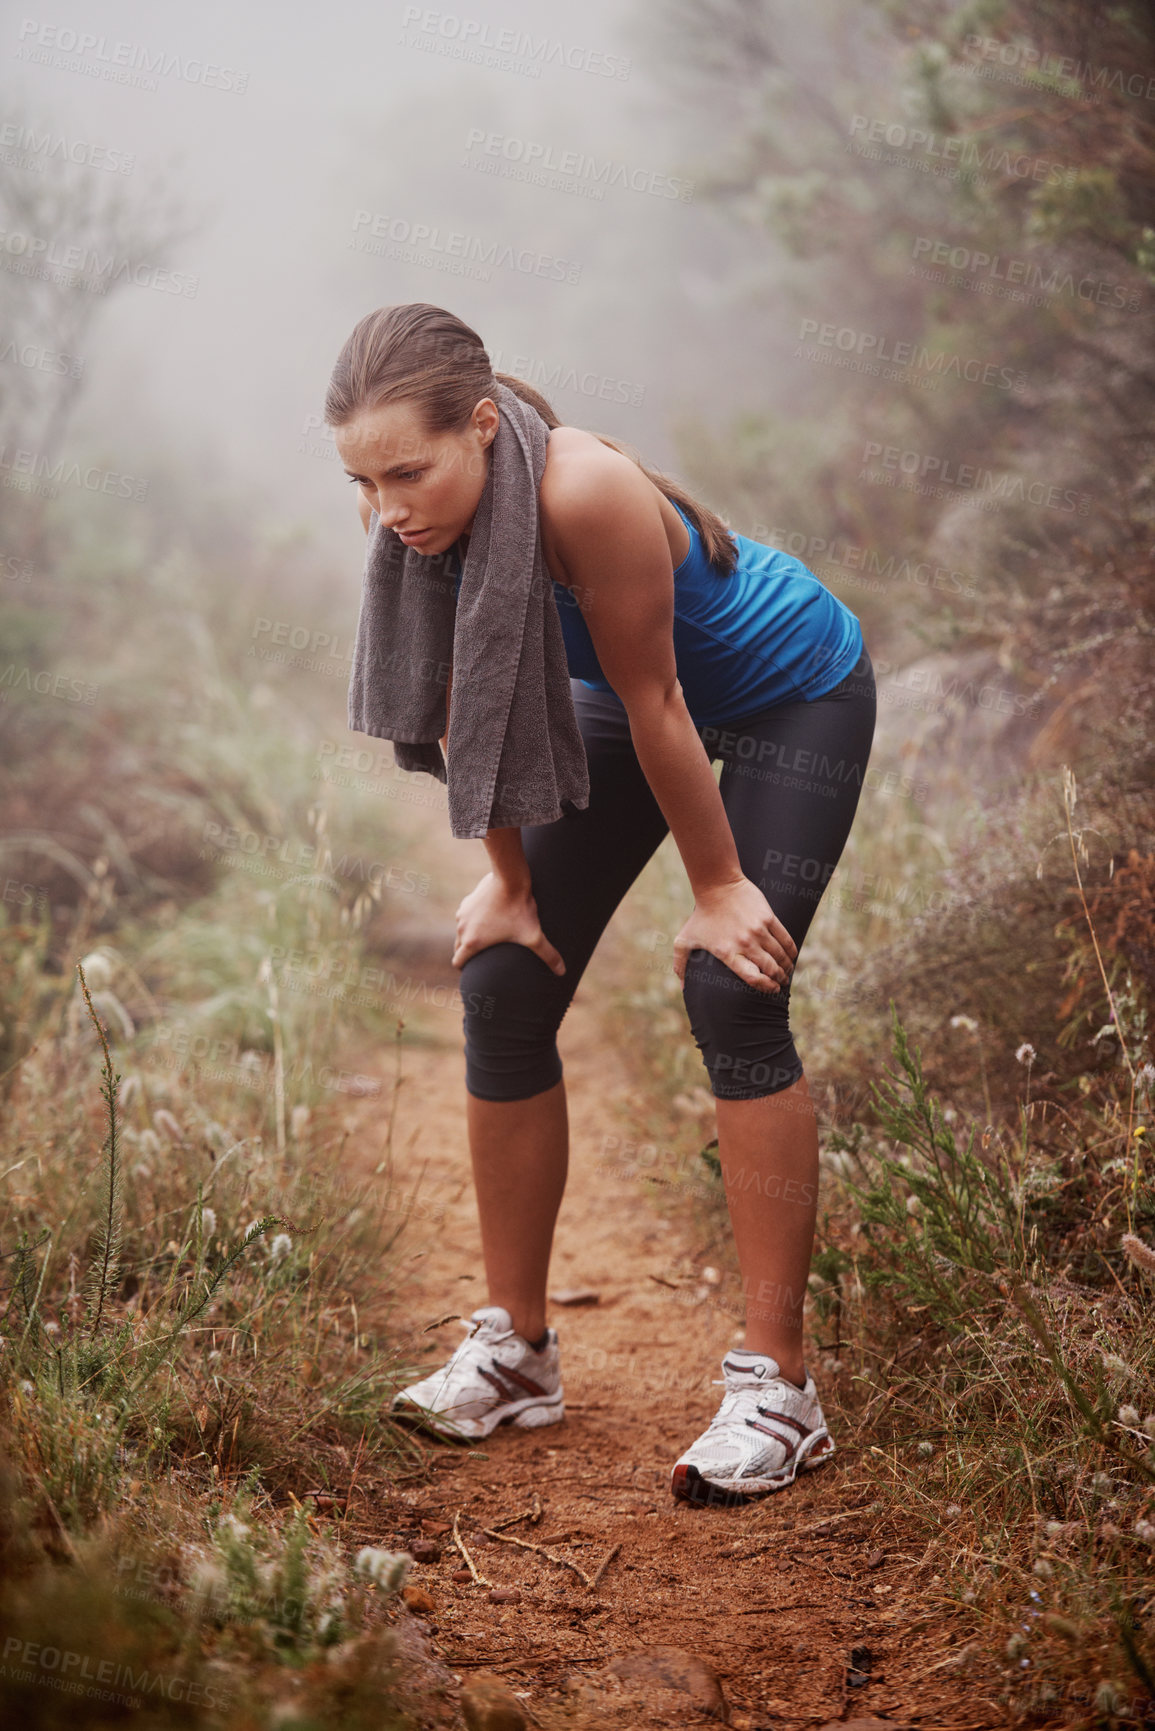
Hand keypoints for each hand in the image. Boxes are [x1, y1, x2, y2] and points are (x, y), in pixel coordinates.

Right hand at [452, 872, 566, 975]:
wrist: (511, 878)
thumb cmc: (520, 909)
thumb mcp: (534, 935)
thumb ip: (547, 955)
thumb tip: (562, 972)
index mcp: (472, 942)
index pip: (458, 962)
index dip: (465, 968)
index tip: (475, 968)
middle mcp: (462, 928)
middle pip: (459, 947)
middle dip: (469, 952)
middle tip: (485, 955)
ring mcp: (462, 913)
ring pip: (462, 930)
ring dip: (472, 934)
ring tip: (489, 936)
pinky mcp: (467, 900)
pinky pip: (466, 916)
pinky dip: (474, 919)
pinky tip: (490, 917)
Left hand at [672, 876, 796, 993]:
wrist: (717, 886)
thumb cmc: (701, 915)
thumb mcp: (685, 940)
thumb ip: (680, 964)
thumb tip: (682, 987)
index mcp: (727, 952)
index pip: (753, 977)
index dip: (766, 986)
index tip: (772, 989)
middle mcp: (744, 943)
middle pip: (770, 968)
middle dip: (779, 979)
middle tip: (782, 983)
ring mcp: (758, 930)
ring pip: (780, 954)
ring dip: (787, 966)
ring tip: (787, 972)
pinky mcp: (768, 917)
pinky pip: (784, 938)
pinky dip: (791, 950)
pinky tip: (792, 956)